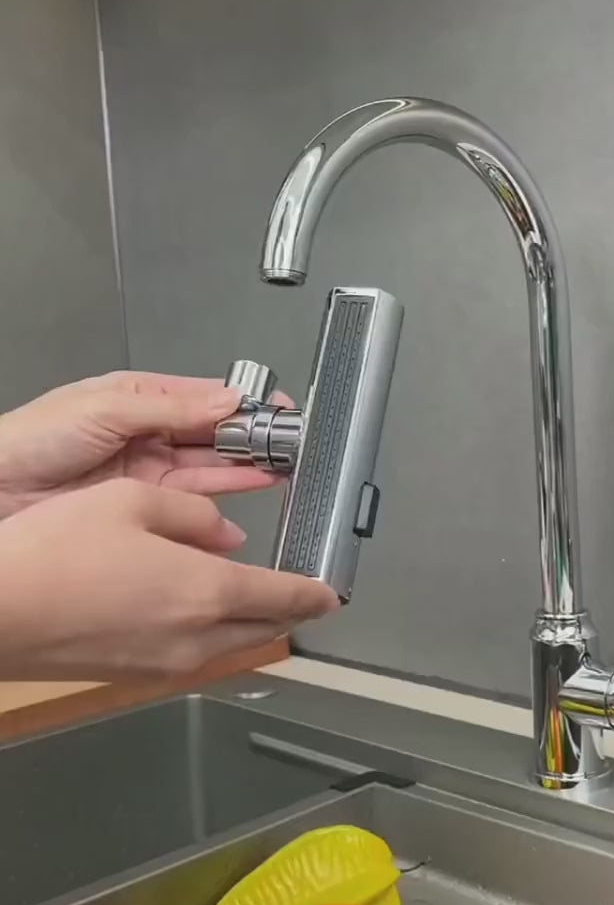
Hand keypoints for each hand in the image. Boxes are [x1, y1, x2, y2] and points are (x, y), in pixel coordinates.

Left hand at [0, 371, 283, 517]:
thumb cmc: (30, 439)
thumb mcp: (105, 408)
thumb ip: (170, 407)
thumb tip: (225, 401)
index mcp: (137, 397)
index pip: (203, 397)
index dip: (243, 402)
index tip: (278, 407)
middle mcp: (146, 433)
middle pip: (212, 434)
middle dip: (252, 436)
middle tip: (291, 442)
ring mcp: (145, 471)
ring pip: (208, 467)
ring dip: (245, 466)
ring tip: (283, 467)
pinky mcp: (141, 507)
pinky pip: (192, 500)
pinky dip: (223, 499)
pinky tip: (249, 498)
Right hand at [0, 480, 337, 682]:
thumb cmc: (57, 552)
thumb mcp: (131, 502)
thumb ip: (192, 516)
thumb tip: (223, 535)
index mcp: (207, 593)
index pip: (285, 598)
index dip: (315, 593)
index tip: (332, 592)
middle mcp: (196, 639)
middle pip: (264, 630)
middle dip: (289, 610)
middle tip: (302, 592)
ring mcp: (165, 665)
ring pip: (230, 644)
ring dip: (250, 622)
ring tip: (255, 595)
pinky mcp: (134, 675)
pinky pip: (194, 653)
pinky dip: (211, 631)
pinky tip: (193, 607)